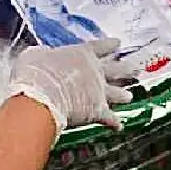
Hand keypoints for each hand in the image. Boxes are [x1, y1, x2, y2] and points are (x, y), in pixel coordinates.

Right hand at [7, 38, 135, 138]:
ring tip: (130, 96)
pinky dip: (115, 122)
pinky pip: (110, 118)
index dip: (109, 45)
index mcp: (82, 53)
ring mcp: (99, 91)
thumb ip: (43, 54)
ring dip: (123, 95)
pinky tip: (119, 126)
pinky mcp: (96, 110)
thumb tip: (39, 56)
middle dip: (126, 69)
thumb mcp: (35, 54)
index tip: (118, 43)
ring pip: (117, 93)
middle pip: (116, 69)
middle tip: (136, 69)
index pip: (100, 47)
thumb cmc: (36, 71)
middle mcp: (95, 71)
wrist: (42, 94)